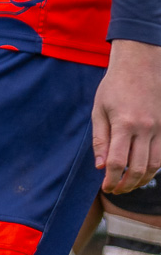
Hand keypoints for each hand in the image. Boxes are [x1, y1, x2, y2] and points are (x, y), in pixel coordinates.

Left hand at [93, 39, 160, 194]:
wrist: (140, 64)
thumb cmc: (114, 86)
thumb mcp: (99, 109)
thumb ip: (100, 139)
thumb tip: (100, 167)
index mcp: (123, 123)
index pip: (117, 161)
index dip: (111, 179)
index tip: (105, 187)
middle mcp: (144, 128)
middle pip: (138, 169)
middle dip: (126, 185)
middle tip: (115, 190)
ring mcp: (158, 128)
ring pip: (154, 166)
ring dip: (141, 181)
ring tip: (128, 185)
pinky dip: (153, 169)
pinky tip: (142, 172)